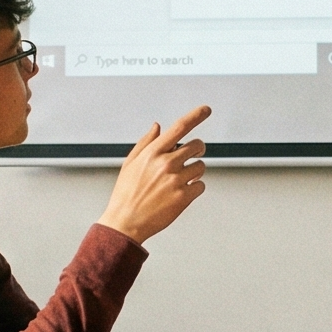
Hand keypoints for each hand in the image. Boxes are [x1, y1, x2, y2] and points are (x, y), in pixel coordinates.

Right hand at [99, 106, 209, 242]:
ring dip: (195, 171)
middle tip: (192, 156)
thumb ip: (146, 142)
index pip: (179, 127)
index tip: (206, 109)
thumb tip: (158, 126)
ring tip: (179, 180)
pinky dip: (195, 188)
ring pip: (201, 166)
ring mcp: (176, 180)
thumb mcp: (130, 163)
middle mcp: (166, 163)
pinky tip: (181, 193)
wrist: (125, 222)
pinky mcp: (184, 196)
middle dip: (197, 150)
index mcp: (153, 153)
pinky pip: (201, 185)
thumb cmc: (126, 193)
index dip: (196, 116)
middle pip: (197, 146)